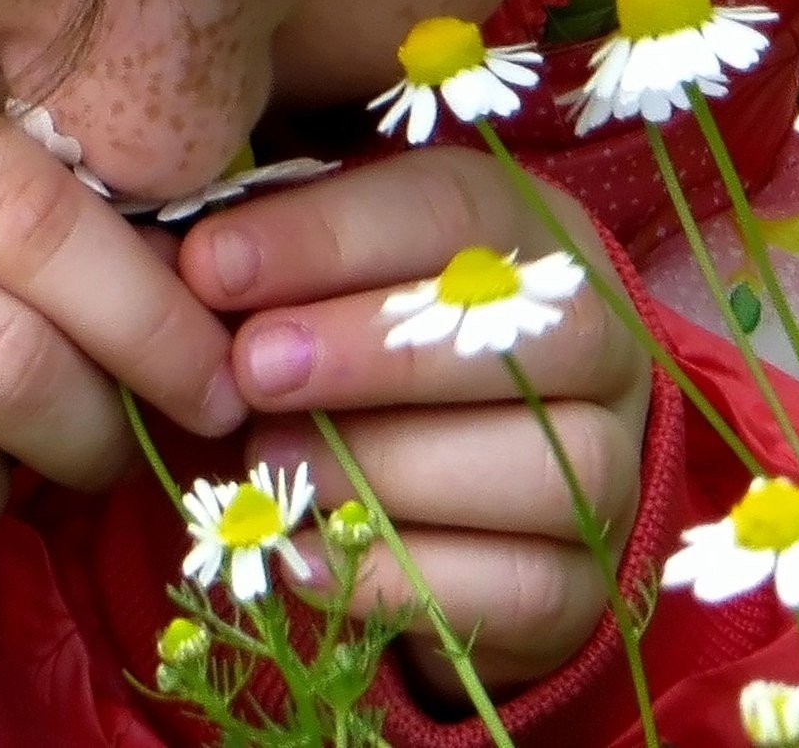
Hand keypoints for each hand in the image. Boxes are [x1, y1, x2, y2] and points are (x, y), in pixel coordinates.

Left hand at [178, 150, 653, 691]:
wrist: (453, 515)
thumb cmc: (366, 363)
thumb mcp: (328, 285)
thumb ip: (276, 260)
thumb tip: (188, 264)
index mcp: (539, 237)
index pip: (458, 209)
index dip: (333, 237)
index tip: (212, 266)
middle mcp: (601, 346)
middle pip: (531, 335)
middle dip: (378, 352)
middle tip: (252, 371)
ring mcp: (610, 469)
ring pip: (543, 466)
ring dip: (386, 467)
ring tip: (271, 467)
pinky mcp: (583, 586)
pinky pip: (518, 588)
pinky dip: (399, 577)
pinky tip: (304, 559)